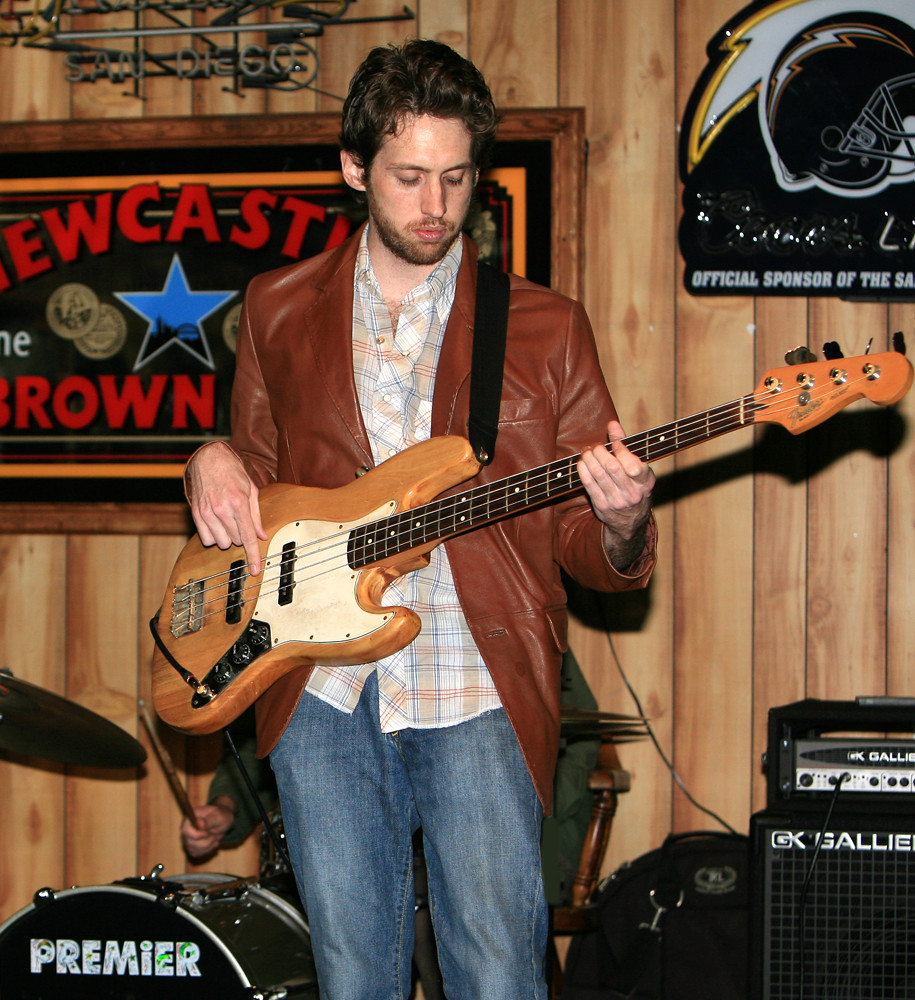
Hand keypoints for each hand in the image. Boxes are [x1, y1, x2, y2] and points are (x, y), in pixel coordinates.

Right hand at [180, 797, 236, 859]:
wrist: (222, 820)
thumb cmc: (220, 816)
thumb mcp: (219, 816)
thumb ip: (209, 820)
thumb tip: (199, 824)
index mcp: (190, 817)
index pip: (185, 830)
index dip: (196, 835)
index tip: (207, 834)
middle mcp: (186, 828)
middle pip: (189, 842)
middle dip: (205, 842)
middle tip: (215, 836)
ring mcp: (187, 838)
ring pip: (193, 849)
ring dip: (208, 846)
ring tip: (216, 838)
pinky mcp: (191, 846)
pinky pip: (196, 853)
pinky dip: (207, 850)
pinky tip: (213, 843)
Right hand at [186, 441, 267, 574]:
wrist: (209, 459)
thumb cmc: (233, 473)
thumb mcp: (251, 491)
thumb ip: (256, 516)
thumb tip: (262, 536)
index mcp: (239, 503)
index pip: (247, 537)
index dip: (253, 556)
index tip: (255, 570)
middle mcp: (222, 509)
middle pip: (236, 541)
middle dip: (241, 535)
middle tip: (240, 520)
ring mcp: (207, 512)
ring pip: (221, 542)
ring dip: (227, 536)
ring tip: (228, 520)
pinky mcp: (196, 514)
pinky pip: (205, 538)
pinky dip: (213, 535)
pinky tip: (217, 523)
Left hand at [577, 420, 654, 569]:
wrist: (631, 521)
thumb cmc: (634, 485)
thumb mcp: (638, 468)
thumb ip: (626, 445)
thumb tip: (612, 423)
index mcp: (646, 482)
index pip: (633, 466)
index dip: (621, 451)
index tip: (614, 444)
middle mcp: (633, 493)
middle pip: (612, 468)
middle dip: (600, 453)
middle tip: (596, 447)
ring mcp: (617, 501)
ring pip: (599, 475)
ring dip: (589, 460)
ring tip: (587, 452)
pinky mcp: (602, 506)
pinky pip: (590, 486)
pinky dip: (583, 471)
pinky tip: (582, 463)